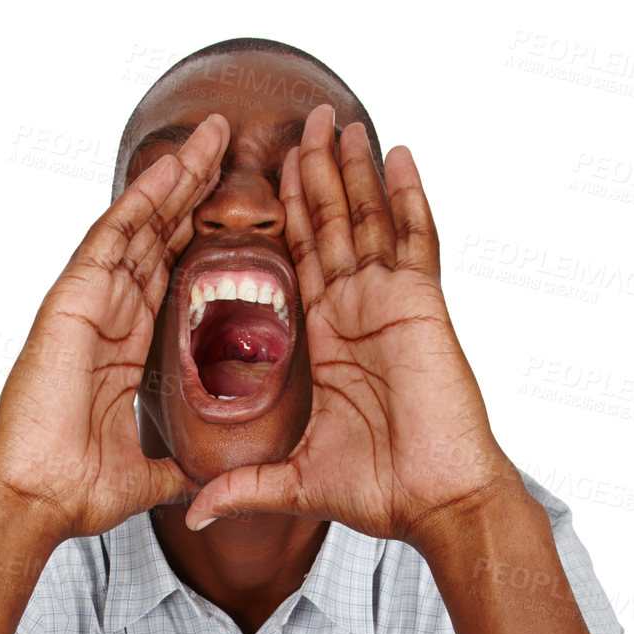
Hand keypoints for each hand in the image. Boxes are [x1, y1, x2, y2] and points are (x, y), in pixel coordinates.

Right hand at [0, 115, 229, 541]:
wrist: (35, 499)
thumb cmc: (75, 489)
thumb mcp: (148, 475)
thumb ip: (175, 467)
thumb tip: (203, 483)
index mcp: (127, 348)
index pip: (169, 275)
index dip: (199, 236)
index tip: (236, 206)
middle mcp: (109, 316)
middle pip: (158, 236)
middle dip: (193, 189)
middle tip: (228, 141)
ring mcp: (90, 304)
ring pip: (139, 225)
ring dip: (176, 178)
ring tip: (212, 135)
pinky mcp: (71, 301)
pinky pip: (111, 238)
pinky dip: (142, 200)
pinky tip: (172, 167)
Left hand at [184, 105, 515, 544]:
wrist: (436, 504)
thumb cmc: (382, 494)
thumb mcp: (296, 483)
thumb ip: (246, 486)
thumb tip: (197, 513)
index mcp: (330, 342)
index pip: (301, 264)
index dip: (285, 221)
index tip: (263, 178)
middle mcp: (358, 314)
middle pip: (332, 227)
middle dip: (316, 175)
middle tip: (302, 121)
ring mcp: (392, 305)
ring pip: (369, 221)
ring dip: (353, 170)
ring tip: (338, 120)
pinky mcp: (422, 307)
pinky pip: (416, 239)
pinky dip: (407, 196)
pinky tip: (396, 153)